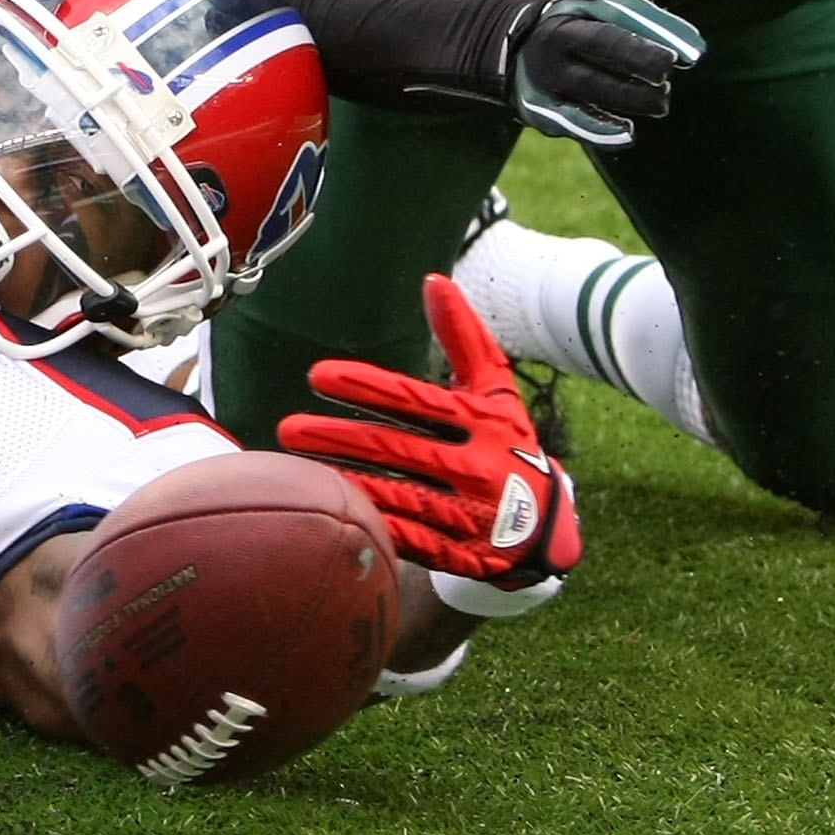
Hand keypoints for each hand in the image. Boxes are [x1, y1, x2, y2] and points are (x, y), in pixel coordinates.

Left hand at [278, 275, 582, 617]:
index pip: (417, 400)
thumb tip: (433, 281)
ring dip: (343, 479)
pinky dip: (371, 524)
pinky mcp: (459, 553)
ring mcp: (468, 514)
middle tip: (288, 429)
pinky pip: (407, 539)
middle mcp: (476, 466)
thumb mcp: (497, 391)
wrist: (546, 527)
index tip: (319, 375)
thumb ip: (465, 337)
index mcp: (483, 423)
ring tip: (293, 466)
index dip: (367, 387)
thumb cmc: (508, 443)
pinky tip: (330, 509)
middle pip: (396, 449)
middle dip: (338, 438)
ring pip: (395, 495)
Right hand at [508, 0, 708, 147]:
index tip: (695, 48)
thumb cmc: (578, 18)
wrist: (512, 50)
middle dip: (638, 57)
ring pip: (593, 86)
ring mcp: (549, 75)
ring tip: (663, 101)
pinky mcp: (543, 109)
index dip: (657, 26)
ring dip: (631, 96)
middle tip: (668, 68)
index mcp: (576, 4)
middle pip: (602, 44)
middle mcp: (558, 37)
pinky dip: (601, 130)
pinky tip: (629, 135)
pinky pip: (574, 121)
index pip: (619, 10)